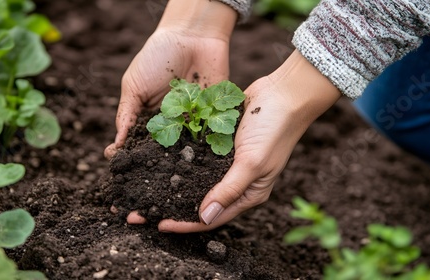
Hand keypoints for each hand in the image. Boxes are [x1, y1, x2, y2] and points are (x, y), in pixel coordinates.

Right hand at [104, 0, 236, 158]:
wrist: (193, 36)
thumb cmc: (158, 57)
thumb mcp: (134, 85)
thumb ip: (127, 114)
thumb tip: (116, 144)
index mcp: (149, 118)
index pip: (138, 142)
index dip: (130, 154)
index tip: (120, 164)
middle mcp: (170, 123)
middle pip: (163, 149)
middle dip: (157, 161)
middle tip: (150, 172)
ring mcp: (192, 122)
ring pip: (186, 147)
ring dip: (182, 157)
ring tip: (176, 169)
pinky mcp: (214, 117)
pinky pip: (211, 135)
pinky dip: (208, 145)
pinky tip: (202, 155)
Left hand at [157, 50, 341, 232]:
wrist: (284, 93)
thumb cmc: (274, 129)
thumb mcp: (252, 163)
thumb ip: (228, 190)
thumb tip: (204, 217)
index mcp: (249, 193)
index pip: (213, 217)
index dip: (186, 223)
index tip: (160, 225)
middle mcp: (237, 181)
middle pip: (201, 200)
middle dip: (174, 206)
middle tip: (145, 210)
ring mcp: (228, 162)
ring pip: (197, 179)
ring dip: (174, 184)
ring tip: (147, 188)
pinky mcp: (221, 143)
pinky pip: (198, 157)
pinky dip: (182, 161)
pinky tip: (161, 162)